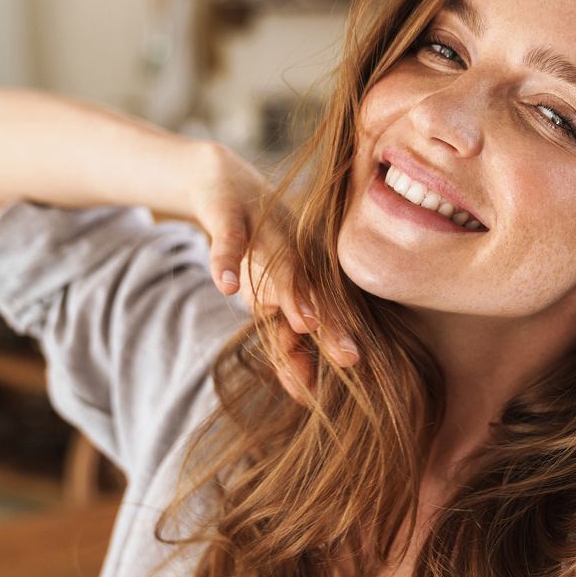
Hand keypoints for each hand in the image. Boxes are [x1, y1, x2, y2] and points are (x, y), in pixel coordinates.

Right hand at [190, 143, 358, 403]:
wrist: (227, 184)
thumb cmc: (260, 249)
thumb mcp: (272, 293)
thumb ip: (286, 337)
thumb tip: (305, 392)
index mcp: (307, 281)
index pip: (321, 321)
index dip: (330, 350)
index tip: (339, 383)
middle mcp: (294, 261)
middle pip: (312, 299)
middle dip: (331, 329)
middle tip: (349, 358)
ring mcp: (265, 239)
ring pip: (280, 270)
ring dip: (292, 295)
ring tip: (305, 323)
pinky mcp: (231, 220)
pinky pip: (229, 243)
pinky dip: (226, 262)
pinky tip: (225, 286)